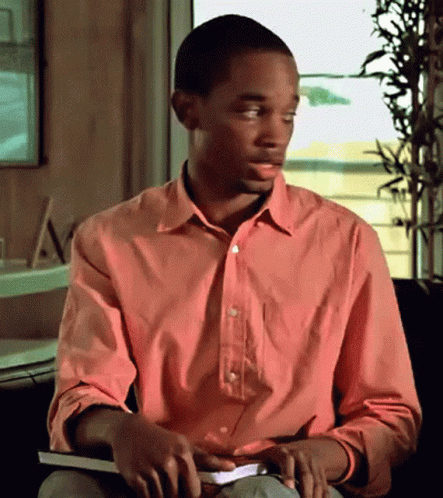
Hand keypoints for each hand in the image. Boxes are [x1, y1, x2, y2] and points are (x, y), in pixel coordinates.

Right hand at [109, 413, 233, 497]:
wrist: (129, 431)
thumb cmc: (162, 439)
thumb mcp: (184, 445)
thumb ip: (208, 459)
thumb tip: (232, 467)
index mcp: (183, 454)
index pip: (194, 491)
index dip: (191, 496)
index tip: (186, 492)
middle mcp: (169, 462)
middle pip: (177, 497)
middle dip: (175, 496)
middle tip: (170, 485)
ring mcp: (151, 471)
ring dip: (161, 496)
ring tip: (159, 484)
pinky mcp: (135, 478)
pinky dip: (148, 497)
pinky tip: (148, 486)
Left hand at [256, 437, 349, 497]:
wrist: (305, 448)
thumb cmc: (278, 455)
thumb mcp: (265, 454)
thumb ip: (249, 459)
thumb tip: (231, 461)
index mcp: (285, 452)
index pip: (287, 461)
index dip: (288, 472)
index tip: (288, 486)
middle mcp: (302, 457)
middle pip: (306, 474)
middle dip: (306, 491)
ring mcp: (313, 465)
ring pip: (318, 482)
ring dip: (316, 496)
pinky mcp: (322, 473)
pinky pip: (325, 487)